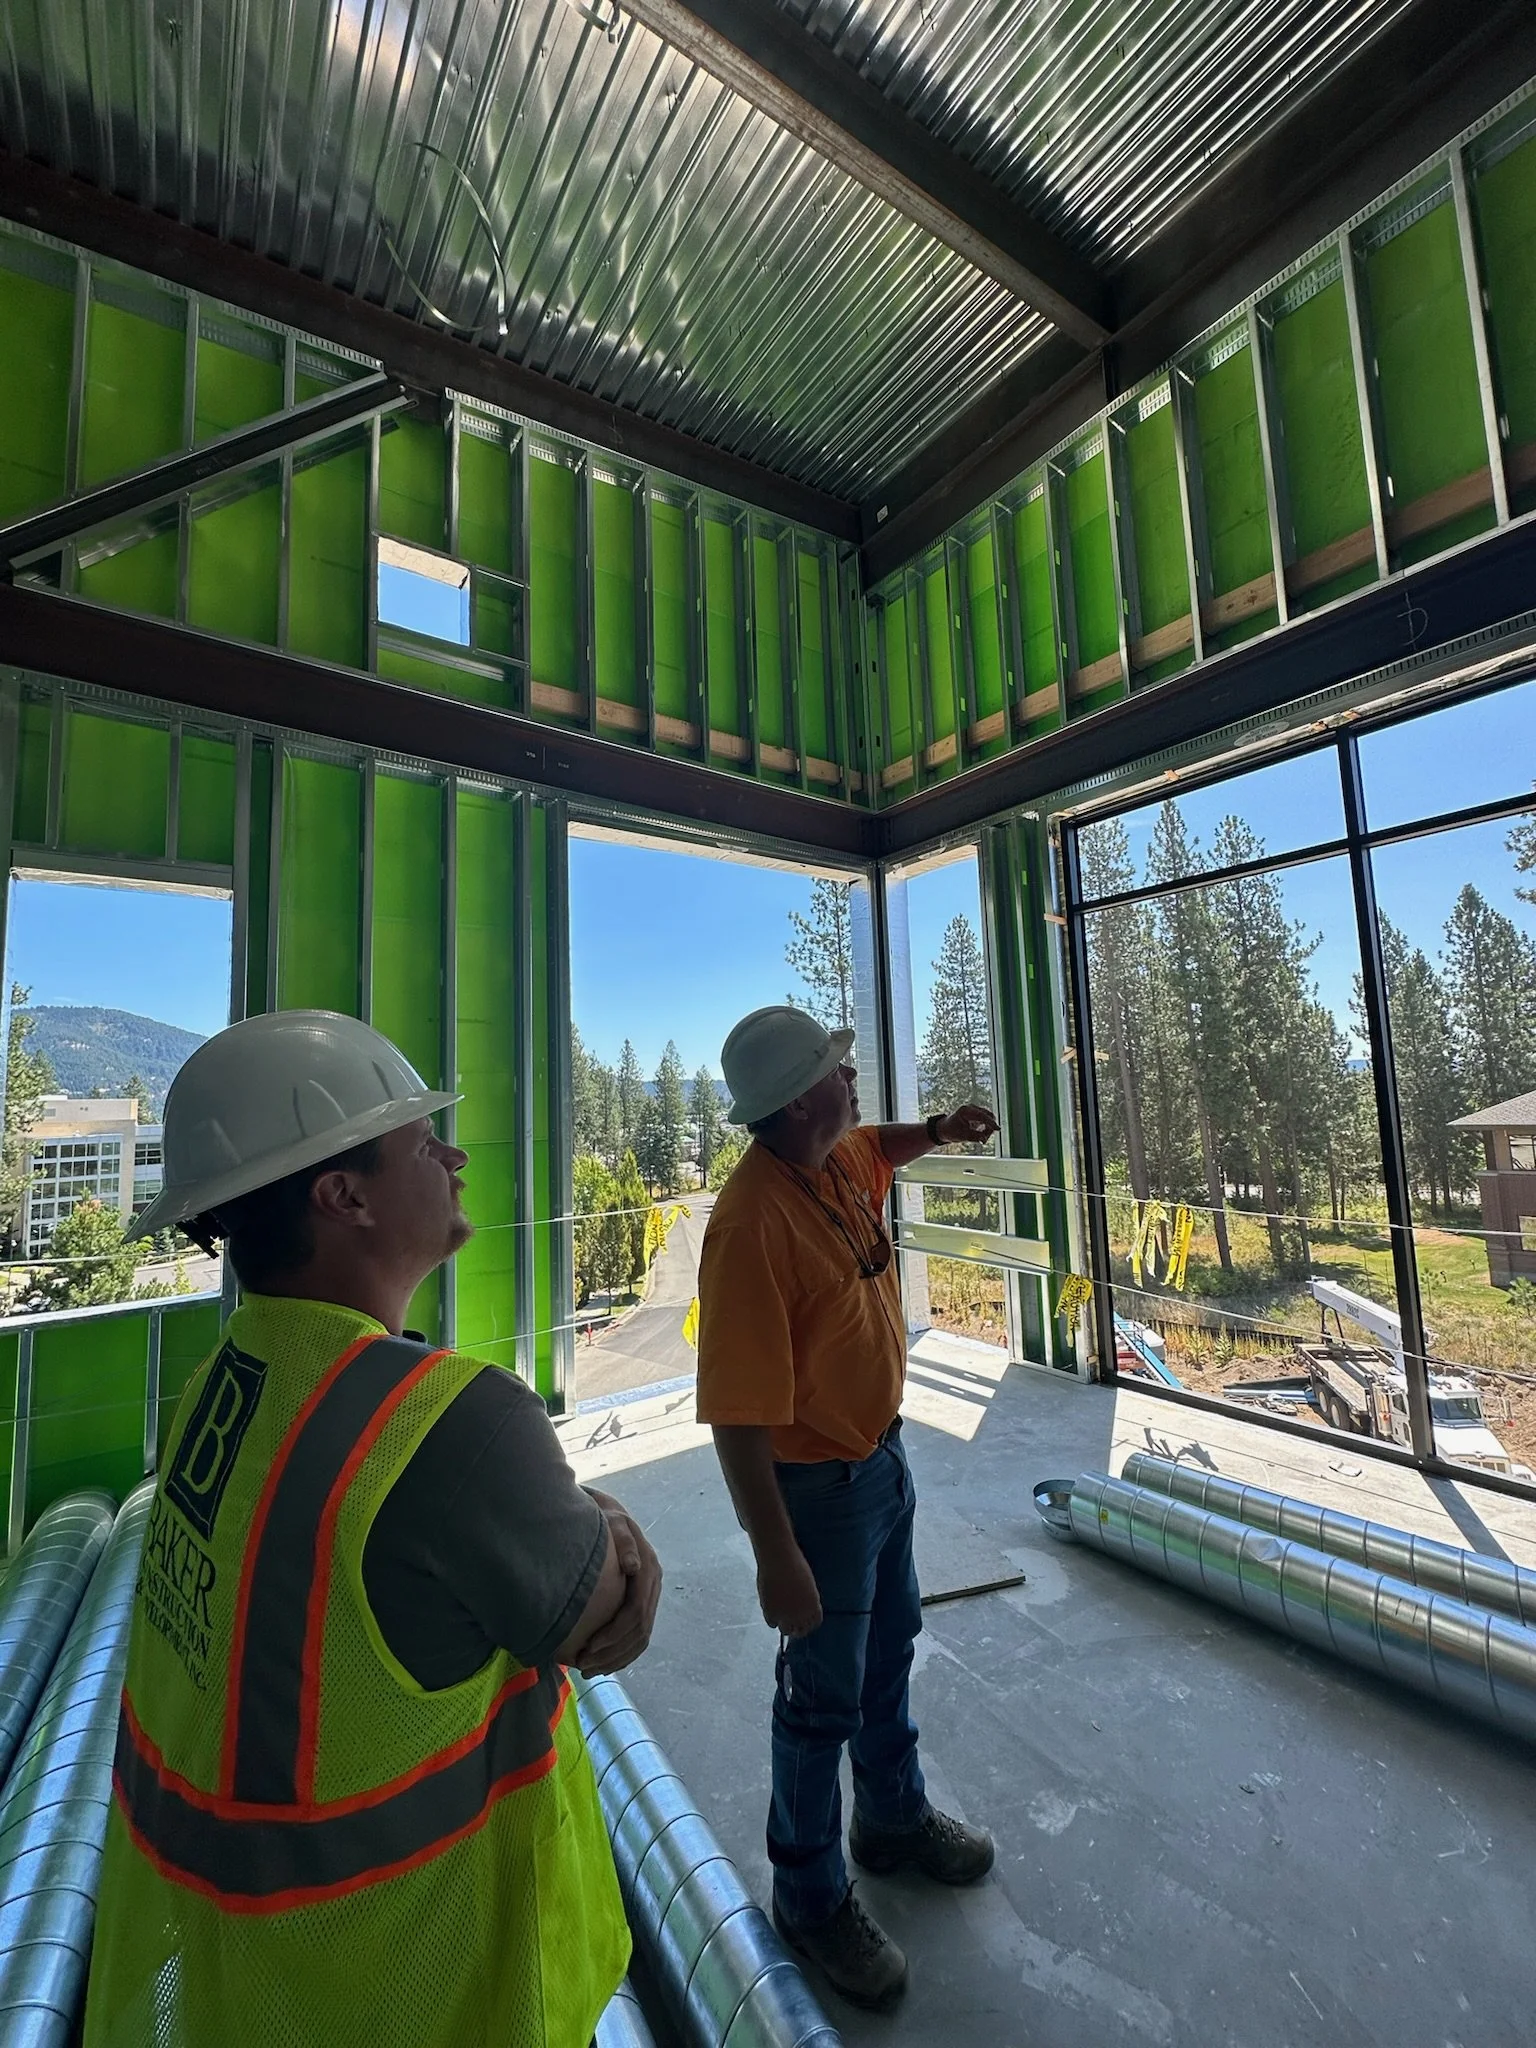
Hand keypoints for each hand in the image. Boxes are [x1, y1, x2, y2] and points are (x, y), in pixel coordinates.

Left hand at [575, 1492, 662, 1675]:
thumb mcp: (615, 1523)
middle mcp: (653, 1587)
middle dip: (612, 1652)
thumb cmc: (607, 1522)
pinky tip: (599, 1664)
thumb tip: (633, 1566)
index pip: (636, 1611)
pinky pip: (637, 1638)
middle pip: (639, 1632)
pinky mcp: (642, 1605)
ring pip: (640, 1640)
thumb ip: (623, 1541)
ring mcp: (650, 1597)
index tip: (588, 1646)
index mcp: (649, 1571)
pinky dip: (620, 1655)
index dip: (614, 1633)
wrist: (613, 1521)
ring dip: (615, 1659)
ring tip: (587, 1669)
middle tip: (583, 1665)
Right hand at [756, 1546, 821, 1636]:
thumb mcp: (807, 1585)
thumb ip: (805, 1600)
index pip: (814, 1623)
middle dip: (796, 1628)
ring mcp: (786, 1615)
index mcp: (814, 1606)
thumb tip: (798, 1609)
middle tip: (790, 1624)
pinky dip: (771, 1619)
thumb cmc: (794, 1565)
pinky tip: (770, 1610)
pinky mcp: (771, 1613)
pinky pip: (772, 1623)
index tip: (803, 1622)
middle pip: (801, 1631)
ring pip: (786, 1630)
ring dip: (784, 1625)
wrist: (779, 1560)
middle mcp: (802, 1614)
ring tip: (780, 1618)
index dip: (808, 1623)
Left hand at [937, 1103, 998, 1145]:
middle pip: (988, 1116)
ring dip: (988, 1129)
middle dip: (989, 1128)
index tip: (997, 1129)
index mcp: (965, 1110)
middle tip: (984, 1140)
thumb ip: (974, 1137)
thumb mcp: (962, 1136)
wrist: (945, 1129)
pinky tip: (981, 1136)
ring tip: (982, 1140)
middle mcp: (971, 1108)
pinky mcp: (977, 1115)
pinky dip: (986, 1129)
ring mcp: (975, 1110)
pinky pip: (987, 1121)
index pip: (981, 1115)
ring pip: (989, 1119)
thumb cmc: (951, 1131)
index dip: (990, 1122)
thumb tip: (984, 1139)